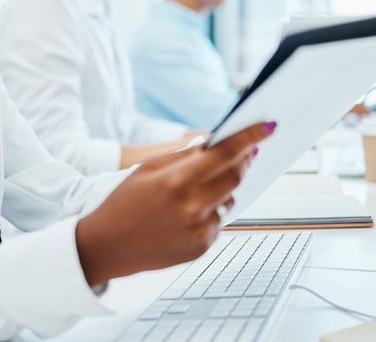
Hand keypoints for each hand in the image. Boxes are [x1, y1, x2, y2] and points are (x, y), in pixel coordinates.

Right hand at [76, 121, 275, 285]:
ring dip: (223, 189)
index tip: (269, 127)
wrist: (107, 246)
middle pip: (235, 176)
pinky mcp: (201, 248)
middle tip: (246, 152)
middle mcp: (192, 207)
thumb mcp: (147, 170)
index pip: (224, 154)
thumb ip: (184, 157)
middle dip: (243, 161)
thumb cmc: (124, 203)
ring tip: (196, 190)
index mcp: (177, 181)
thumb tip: (216, 145)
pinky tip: (185, 215)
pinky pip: (218, 222)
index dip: (249, 137)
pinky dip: (210, 212)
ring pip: (229, 199)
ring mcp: (199, 230)